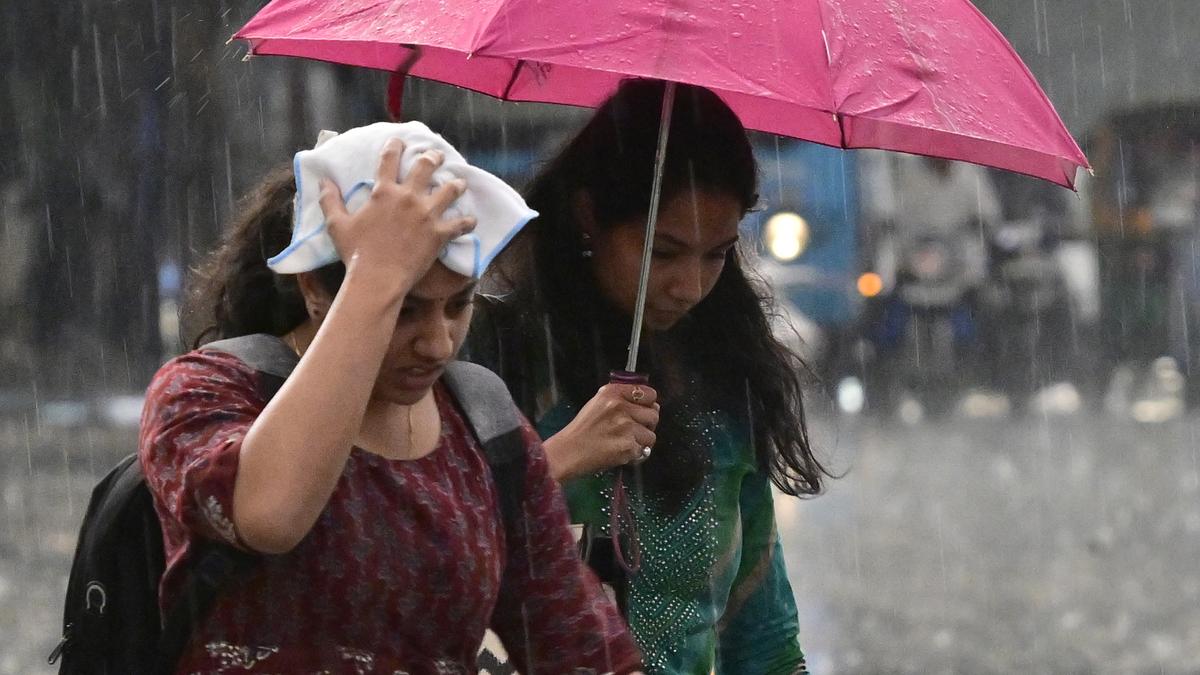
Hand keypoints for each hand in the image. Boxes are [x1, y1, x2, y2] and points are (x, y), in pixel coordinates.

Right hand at [318, 138, 475, 295]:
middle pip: (426, 167)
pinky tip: (472, 221)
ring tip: (460, 183)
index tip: (400, 140)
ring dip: (456, 185)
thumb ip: (330, 200)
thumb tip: (323, 181)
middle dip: (433, 157)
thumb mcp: (337, 225)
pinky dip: (468, 222)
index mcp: (383, 191)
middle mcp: (408, 197)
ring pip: (450, 190)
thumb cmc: (355, 252)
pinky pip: (460, 224)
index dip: (395, 146)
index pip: (389, 160)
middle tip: (438, 156)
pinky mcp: (439, 234)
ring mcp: (427, 214)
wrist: (377, 278)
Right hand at [543, 384, 659, 481]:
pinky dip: (635, 455)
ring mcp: (626, 427)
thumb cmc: (581, 429)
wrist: (568, 452)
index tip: (642, 411)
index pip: (649, 393)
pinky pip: (643, 451)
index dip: (648, 404)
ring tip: (625, 443)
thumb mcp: (597, 403)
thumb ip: (621, 399)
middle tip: (634, 430)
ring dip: (641, 441)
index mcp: (613, 393)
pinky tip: (621, 453)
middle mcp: (621, 407)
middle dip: (647, 424)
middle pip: (654, 414)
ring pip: (651, 435)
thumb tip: (648, 403)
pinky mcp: (628, 446)